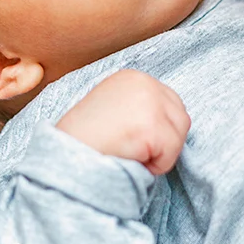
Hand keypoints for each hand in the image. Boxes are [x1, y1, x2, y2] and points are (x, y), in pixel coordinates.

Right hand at [56, 69, 189, 174]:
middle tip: (134, 151)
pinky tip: (130, 161)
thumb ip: (139, 107)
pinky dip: (155, 166)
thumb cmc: (84, 141)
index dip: (158, 130)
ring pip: (179, 136)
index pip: (171, 103)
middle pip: (181, 118)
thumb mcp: (112, 109)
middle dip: (164, 141)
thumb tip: (169, 121)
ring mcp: (149, 102)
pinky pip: (171, 154)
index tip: (134, 140)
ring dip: (160, 154)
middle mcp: (144, 82)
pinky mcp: (150, 126)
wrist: (62, 158)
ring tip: (131, 155)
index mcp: (132, 77)